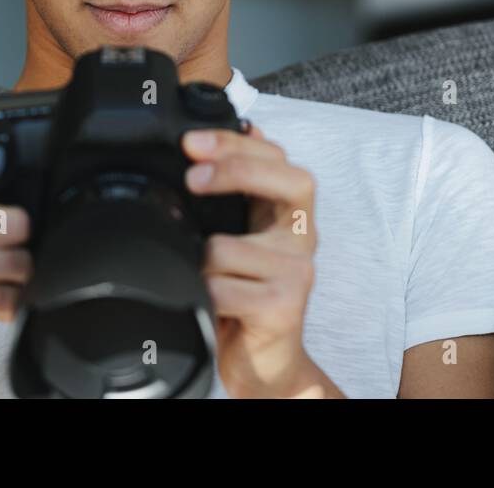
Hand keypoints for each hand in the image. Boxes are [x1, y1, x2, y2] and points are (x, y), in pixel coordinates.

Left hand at [182, 123, 321, 397]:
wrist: (265, 365)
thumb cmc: (248, 296)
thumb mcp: (244, 234)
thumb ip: (243, 190)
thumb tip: (243, 128)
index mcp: (289, 213)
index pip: (278, 159)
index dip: (237, 144)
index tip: (192, 143)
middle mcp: (302, 237)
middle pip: (285, 179)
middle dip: (234, 169)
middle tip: (192, 177)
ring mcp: (298, 272)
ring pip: (228, 246)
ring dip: (201, 263)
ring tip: (206, 281)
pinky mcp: (285, 306)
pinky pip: (222, 288)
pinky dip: (204, 295)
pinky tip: (212, 304)